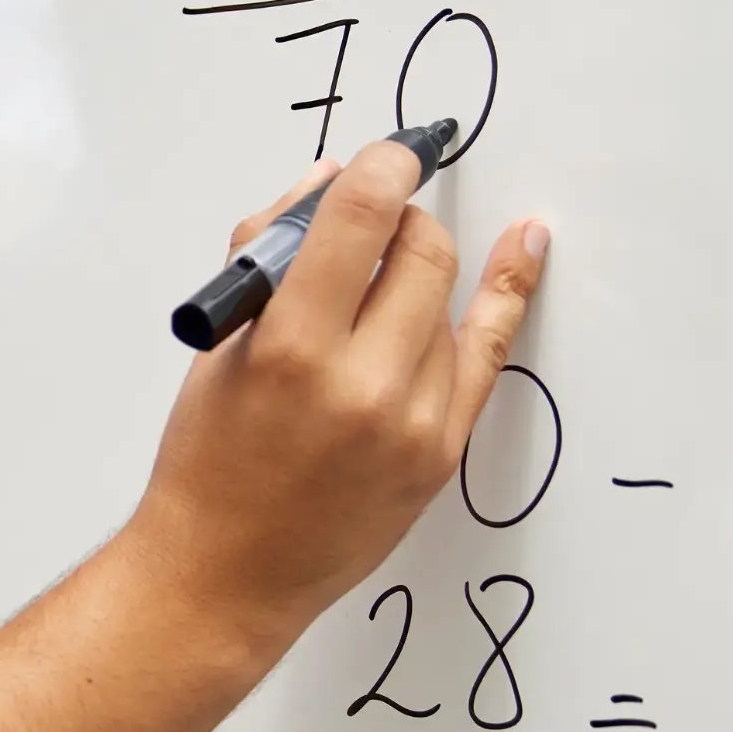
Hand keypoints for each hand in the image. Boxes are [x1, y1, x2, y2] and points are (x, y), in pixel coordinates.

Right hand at [126, 143, 547, 648]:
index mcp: (291, 348)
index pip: (361, 221)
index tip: (385, 158)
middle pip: (422, 253)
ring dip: (414, 281)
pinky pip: (486, 353)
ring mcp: (414, 422)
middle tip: (373, 231)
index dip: (380, 171)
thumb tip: (326, 184)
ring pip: (446, 303)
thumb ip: (269, 256)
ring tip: (369, 304)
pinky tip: (525, 249)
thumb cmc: (207, 460)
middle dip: (401, 222)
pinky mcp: (442, 452)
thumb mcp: (218, 347)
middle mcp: (363, 383)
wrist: (226, 573)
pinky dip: (505, 294)